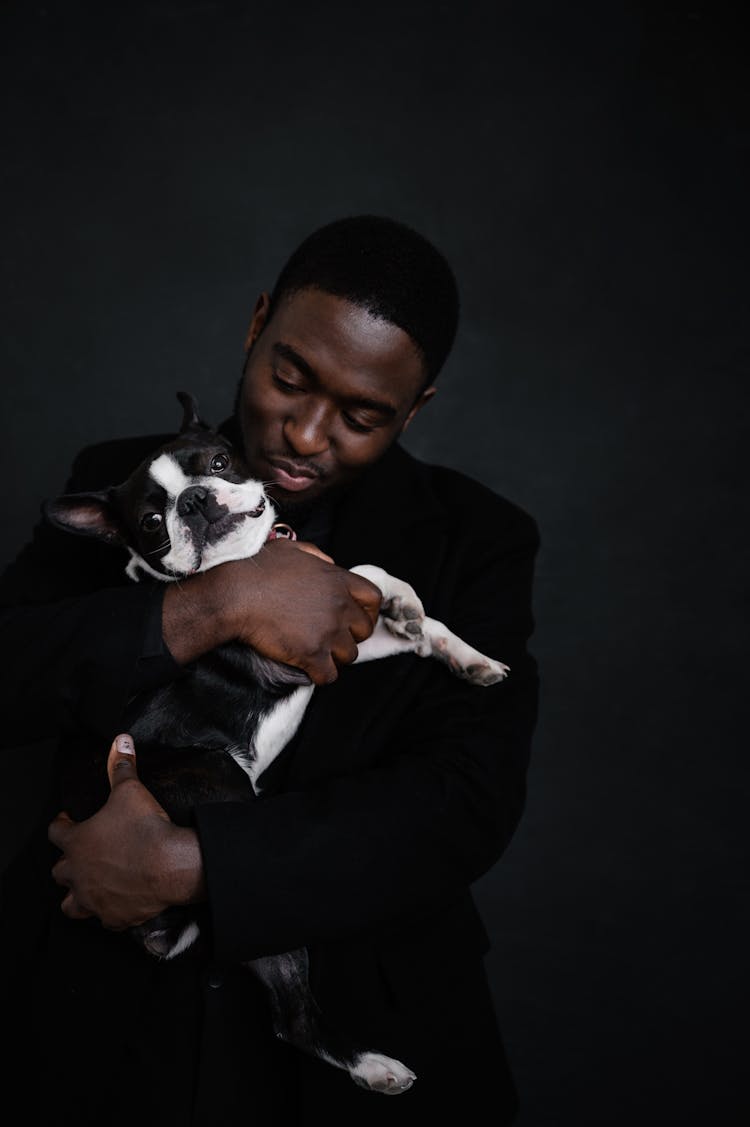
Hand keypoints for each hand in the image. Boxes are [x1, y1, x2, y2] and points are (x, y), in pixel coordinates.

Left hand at [48, 734, 204, 929]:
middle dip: (68, 863)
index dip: (61, 824)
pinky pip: (105, 920)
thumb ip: (122, 766)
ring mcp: (94, 898)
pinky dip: (109, 912)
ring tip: (88, 888)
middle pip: (59, 871)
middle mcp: (78, 873)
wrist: (170, 865)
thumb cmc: (146, 828)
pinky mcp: (113, 917)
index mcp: (77, 842)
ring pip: (71, 905)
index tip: (67, 819)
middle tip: (82, 854)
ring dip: (77, 896)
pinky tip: (118, 904)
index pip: (55, 832)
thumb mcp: (131, 790)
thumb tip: (121, 741)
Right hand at [163, 537, 382, 683]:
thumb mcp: (290, 549)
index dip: (367, 611)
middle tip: (332, 637)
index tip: (355, 618)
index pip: (373, 598)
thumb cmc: (256, 569)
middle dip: (351, 635)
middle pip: (364, 630)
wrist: (234, 595)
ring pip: (350, 655)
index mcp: (337, 580)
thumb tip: (329, 565)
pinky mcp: (312, 654)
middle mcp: (339, 605)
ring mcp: (327, 631)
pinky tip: (307, 668)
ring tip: (315, 651)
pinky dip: (320, 675)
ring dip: (334, 656)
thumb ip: (316, 556)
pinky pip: (329, 675)